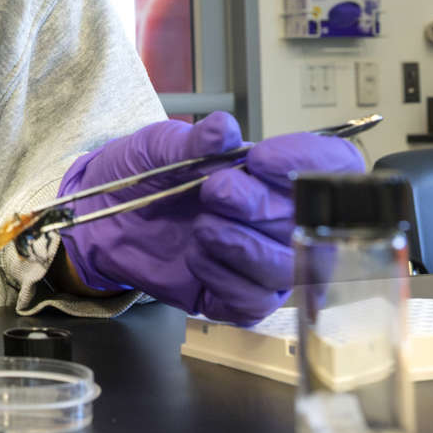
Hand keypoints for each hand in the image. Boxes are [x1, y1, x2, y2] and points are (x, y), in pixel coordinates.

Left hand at [58, 114, 363, 323]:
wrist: (100, 215)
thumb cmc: (142, 174)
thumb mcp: (162, 146)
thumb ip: (195, 141)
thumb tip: (224, 130)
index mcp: (275, 174)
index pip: (332, 166)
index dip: (309, 162)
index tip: (262, 159)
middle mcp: (280, 220)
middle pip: (307, 223)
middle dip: (261, 207)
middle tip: (216, 191)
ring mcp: (261, 264)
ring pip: (287, 269)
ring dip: (245, 246)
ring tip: (204, 227)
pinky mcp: (235, 300)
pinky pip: (254, 302)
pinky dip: (227, 279)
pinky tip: (198, 257)